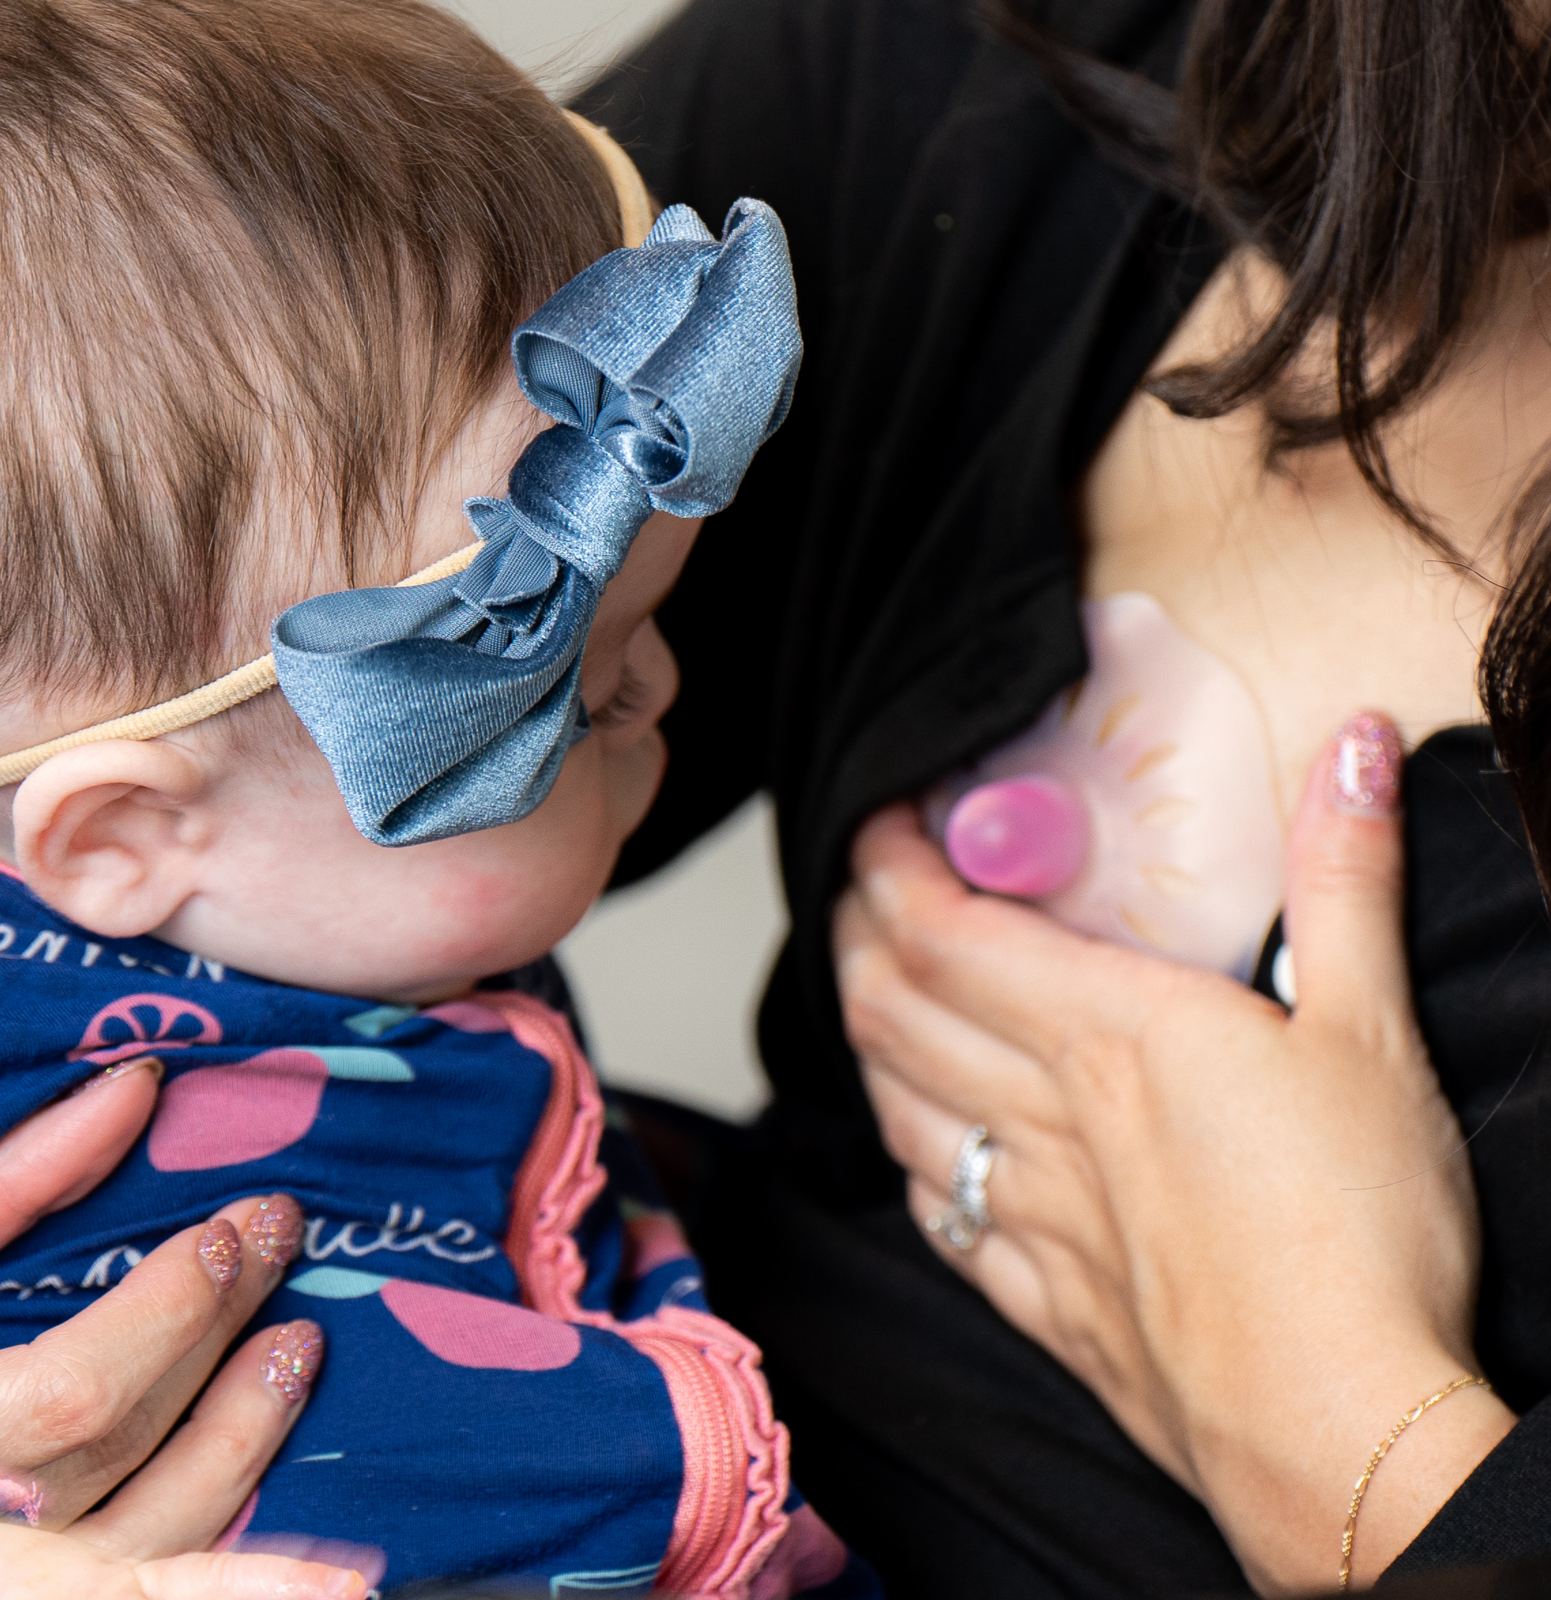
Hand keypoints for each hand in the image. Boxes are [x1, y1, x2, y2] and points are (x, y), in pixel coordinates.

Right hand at [0, 1059, 366, 1597]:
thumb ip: (17, 1181)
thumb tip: (138, 1089)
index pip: (69, 1399)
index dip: (165, 1319)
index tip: (230, 1233)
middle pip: (117, 1454)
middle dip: (214, 1338)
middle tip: (281, 1238)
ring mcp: (13, 1574)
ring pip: (148, 1542)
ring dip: (242, 1441)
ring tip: (299, 1346)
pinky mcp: (50, 1589)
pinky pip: (147, 1592)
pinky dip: (241, 1579)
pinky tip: (339, 1578)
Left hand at [835, 718, 1516, 1593]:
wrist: (1340, 1437)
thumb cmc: (1361, 1238)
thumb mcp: (1372, 1032)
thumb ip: (1344, 880)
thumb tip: (1351, 748)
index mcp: (1109, 1034)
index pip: (943, 929)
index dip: (888, 867)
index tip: (878, 822)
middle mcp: (1046, 1115)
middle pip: (892, 1009)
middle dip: (855, 936)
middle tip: (859, 893)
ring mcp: (1034, 1214)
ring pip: (895, 1105)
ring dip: (863, 1038)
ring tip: (868, 994)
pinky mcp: (1047, 1301)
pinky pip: (941, 1216)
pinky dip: (910, 1159)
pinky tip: (922, 1149)